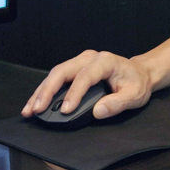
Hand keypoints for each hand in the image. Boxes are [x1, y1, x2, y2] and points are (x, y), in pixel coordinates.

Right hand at [21, 50, 154, 120]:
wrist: (139, 73)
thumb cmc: (137, 83)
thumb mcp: (135, 95)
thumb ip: (118, 103)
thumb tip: (98, 112)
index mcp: (104, 61)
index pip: (84, 77)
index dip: (73, 94)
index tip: (65, 111)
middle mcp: (89, 58)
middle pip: (62, 71)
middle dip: (47, 91)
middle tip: (37, 109)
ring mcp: (80, 61)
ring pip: (55, 74)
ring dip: (41, 91)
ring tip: (30, 109)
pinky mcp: (74, 68)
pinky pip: (57, 77)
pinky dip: (45, 90)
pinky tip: (36, 102)